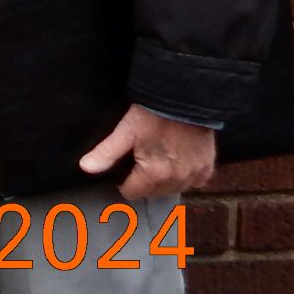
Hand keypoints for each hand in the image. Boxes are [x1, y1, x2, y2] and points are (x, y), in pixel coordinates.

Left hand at [80, 104, 217, 201]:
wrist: (185, 100)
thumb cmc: (153, 115)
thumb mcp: (125, 132)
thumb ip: (106, 153)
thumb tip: (85, 168)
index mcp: (154, 174)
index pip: (133, 193)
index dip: (124, 182)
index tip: (123, 171)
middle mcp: (177, 180)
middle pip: (153, 192)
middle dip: (144, 182)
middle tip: (139, 162)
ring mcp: (195, 175)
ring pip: (174, 189)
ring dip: (165, 182)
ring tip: (157, 162)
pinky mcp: (207, 167)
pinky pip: (195, 183)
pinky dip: (186, 177)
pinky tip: (178, 164)